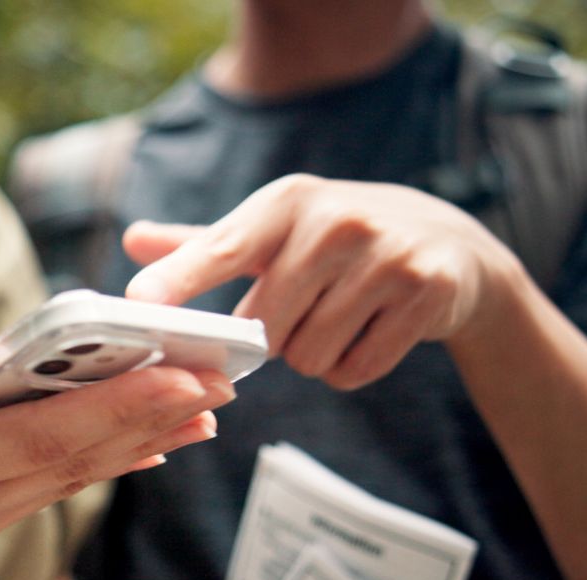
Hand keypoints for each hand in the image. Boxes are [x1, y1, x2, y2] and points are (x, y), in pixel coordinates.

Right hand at [0, 334, 233, 579]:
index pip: (41, 439)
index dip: (117, 408)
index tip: (181, 376)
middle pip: (71, 462)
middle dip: (151, 421)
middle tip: (223, 381)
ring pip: (64, 482)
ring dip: (136, 446)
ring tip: (203, 412)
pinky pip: (40, 494)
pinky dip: (94, 466)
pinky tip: (136, 452)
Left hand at [121, 174, 528, 389]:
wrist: (453, 246)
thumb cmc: (338, 242)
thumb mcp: (275, 230)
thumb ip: (205, 245)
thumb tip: (133, 241)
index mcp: (286, 202)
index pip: (222, 248)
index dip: (179, 279)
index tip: (138, 302)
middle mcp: (335, 220)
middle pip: (265, 329)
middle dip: (276, 338)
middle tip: (309, 308)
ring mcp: (385, 254)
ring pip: (309, 356)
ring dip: (316, 356)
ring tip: (345, 316)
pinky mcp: (426, 291)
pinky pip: (355, 369)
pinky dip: (355, 367)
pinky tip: (375, 330)